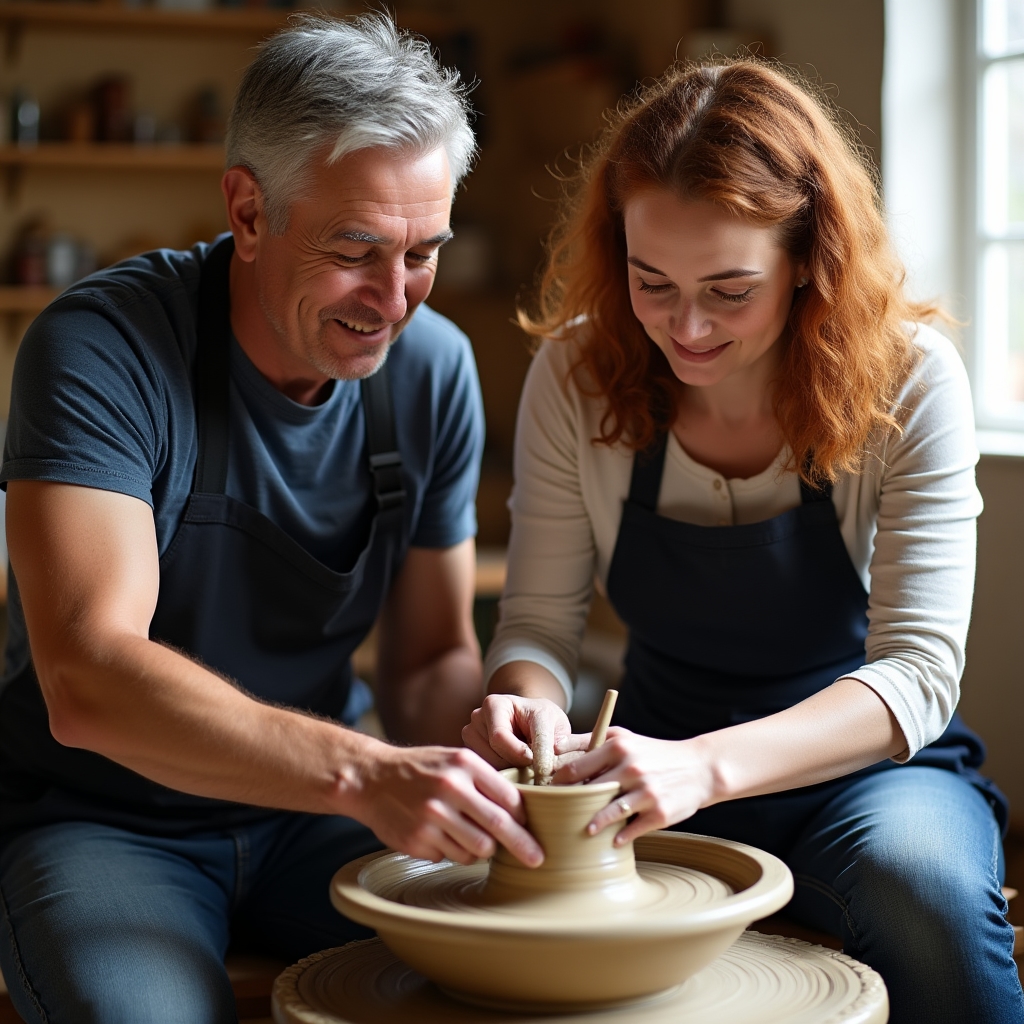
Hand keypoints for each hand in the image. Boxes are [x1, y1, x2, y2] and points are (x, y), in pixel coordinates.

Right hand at [351, 743, 543, 866]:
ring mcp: (432, 817)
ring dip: (482, 849)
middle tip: (537, 859)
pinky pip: (451, 857)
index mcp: (464, 764)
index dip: (524, 817)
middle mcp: (449, 788)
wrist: (371, 778)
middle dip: (523, 846)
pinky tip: (441, 835)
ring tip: (469, 835)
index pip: (508, 797)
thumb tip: (520, 813)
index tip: (532, 827)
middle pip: (499, 826)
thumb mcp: (453, 760)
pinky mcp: (417, 841)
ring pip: (478, 848)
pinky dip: (454, 852)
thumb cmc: (422, 769)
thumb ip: (484, 780)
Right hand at [462, 694, 585, 769]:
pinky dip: (503, 775)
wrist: (533, 721)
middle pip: (492, 753)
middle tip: (537, 768)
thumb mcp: (554, 723)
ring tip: (528, 766)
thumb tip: (550, 757)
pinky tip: (516, 769)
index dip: (522, 755)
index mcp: (494, 704)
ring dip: (510, 771)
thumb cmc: (543, 720)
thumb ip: (552, 738)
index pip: (501, 737)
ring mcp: (470, 735)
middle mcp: (477, 717)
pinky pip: (485, 771)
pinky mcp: (471, 752)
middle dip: (517, 765)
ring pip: (488, 764)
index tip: (541, 766)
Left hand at [552, 727, 716, 845]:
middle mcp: (632, 768)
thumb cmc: (654, 753)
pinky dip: (619, 836)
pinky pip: (632, 829)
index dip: (558, 781)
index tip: (548, 791)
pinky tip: (611, 840)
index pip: (577, 767)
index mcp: (619, 747)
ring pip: (609, 812)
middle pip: (589, 791)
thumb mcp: (624, 737)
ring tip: (584, 829)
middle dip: (571, 803)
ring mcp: (646, 792)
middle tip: (557, 812)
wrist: (700, 768)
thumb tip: (555, 746)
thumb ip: (590, 740)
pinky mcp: (660, 813)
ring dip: (593, 823)